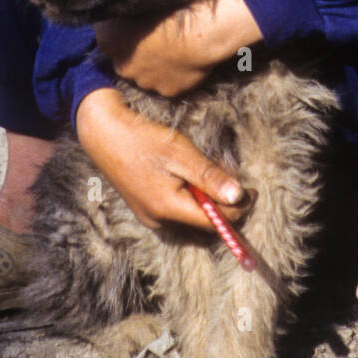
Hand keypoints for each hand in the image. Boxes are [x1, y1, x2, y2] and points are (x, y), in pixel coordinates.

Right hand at [75, 87, 247, 230]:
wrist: (103, 133)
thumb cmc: (142, 139)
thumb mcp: (180, 153)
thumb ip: (209, 176)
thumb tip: (239, 196)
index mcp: (168, 209)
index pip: (215, 222)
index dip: (238, 209)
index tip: (253, 190)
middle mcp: (158, 221)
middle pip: (204, 223)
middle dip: (223, 205)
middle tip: (232, 177)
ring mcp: (150, 217)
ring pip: (191, 217)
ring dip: (207, 201)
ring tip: (210, 174)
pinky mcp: (145, 209)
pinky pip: (177, 211)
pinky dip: (191, 199)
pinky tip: (190, 178)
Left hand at [94, 0, 262, 97]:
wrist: (200, 29)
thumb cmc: (170, 6)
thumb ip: (123, 6)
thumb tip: (122, 6)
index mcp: (108, 40)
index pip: (106, 35)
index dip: (121, 28)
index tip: (136, 20)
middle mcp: (121, 65)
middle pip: (125, 59)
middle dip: (136, 51)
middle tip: (156, 35)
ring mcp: (145, 81)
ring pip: (147, 73)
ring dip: (156, 63)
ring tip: (174, 46)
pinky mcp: (167, 91)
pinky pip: (169, 82)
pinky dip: (175, 73)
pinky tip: (185, 58)